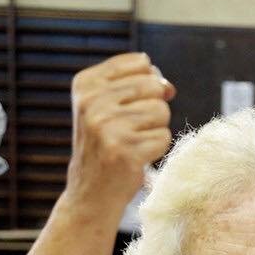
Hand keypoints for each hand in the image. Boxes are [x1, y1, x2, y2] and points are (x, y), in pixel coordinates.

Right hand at [66, 52, 175, 211]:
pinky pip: (164, 137)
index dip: (147, 83)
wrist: (90, 192)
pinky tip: (135, 157)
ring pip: (161, 111)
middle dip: (153, 108)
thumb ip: (139, 85)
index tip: (130, 104)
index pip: (140, 62)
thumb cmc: (106, 144)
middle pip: (154, 86)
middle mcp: (92, 102)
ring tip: (132, 142)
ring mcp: (107, 126)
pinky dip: (156, 149)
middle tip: (131, 128)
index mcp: (86, 83)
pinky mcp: (124, 151)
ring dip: (155, 129)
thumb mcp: (108, 106)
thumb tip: (168, 86)